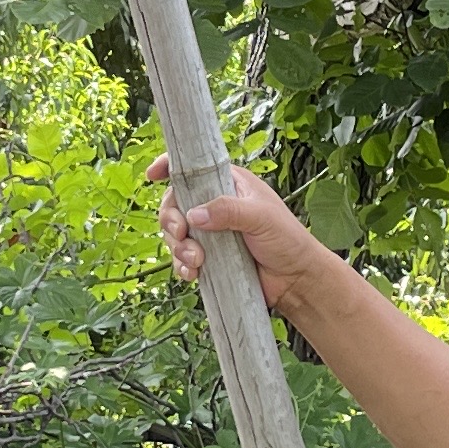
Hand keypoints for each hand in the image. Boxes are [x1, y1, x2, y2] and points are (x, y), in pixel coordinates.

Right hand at [149, 157, 328, 312]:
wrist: (295, 279)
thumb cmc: (287, 239)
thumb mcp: (260, 216)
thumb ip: (228, 210)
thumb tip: (194, 214)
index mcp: (228, 185)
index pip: (193, 169)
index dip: (169, 168)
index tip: (152, 175)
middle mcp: (215, 205)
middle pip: (175, 204)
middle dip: (171, 220)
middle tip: (182, 234)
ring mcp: (210, 233)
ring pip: (175, 234)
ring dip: (178, 248)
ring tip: (197, 261)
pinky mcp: (208, 258)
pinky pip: (182, 258)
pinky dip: (182, 266)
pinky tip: (192, 274)